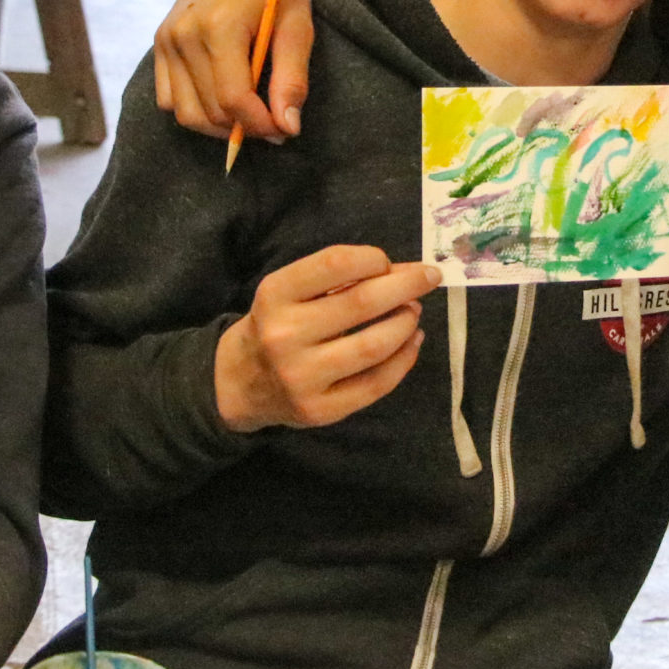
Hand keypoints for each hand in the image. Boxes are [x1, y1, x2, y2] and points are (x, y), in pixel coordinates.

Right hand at [154, 0, 317, 140]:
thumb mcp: (297, 26)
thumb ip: (291, 79)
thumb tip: (287, 128)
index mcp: (219, 26)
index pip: (234, 100)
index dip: (260, 126)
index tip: (283, 132)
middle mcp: (184, 33)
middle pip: (210, 111)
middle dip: (243, 129)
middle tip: (274, 125)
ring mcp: (167, 37)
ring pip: (186, 112)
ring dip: (218, 126)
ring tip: (250, 115)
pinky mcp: (160, 40)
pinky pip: (167, 97)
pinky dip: (194, 109)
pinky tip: (223, 98)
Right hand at [216, 246, 438, 431]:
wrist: (239, 383)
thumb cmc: (276, 325)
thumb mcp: (289, 292)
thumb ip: (337, 279)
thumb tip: (403, 272)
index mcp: (275, 294)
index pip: (336, 263)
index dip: (374, 258)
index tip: (389, 263)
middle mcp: (284, 335)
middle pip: (361, 303)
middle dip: (406, 286)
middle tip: (429, 277)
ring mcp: (302, 376)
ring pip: (374, 346)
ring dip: (405, 323)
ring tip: (413, 312)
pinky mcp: (321, 410)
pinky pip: (376, 383)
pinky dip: (404, 359)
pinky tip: (412, 342)